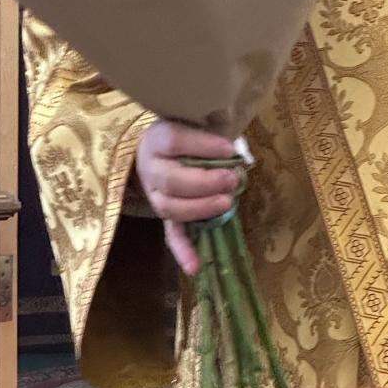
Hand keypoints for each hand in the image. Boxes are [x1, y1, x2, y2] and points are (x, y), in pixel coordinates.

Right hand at [135, 120, 237, 274]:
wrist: (158, 148)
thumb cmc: (186, 131)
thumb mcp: (193, 120)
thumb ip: (211, 129)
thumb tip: (237, 150)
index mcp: (157, 139)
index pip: (175, 140)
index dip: (203, 146)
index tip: (230, 149)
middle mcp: (150, 168)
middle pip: (172, 179)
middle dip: (205, 182)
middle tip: (232, 179)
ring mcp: (154, 194)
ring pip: (170, 207)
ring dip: (200, 208)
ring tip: (227, 203)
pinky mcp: (163, 215)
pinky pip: (170, 233)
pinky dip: (182, 250)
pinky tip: (195, 266)